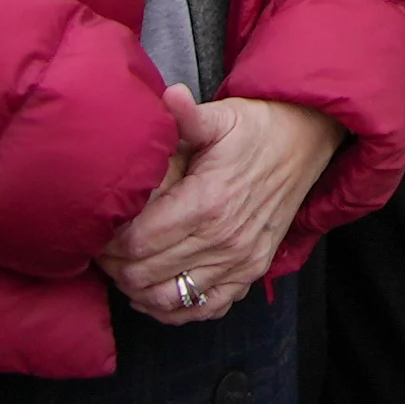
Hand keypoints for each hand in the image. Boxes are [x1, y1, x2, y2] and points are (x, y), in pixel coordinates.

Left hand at [102, 89, 346, 322]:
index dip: (107, 243)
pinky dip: (174, 308)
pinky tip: (155, 292)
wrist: (307, 142)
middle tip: (103, 251)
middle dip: (115, 267)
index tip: (97, 231)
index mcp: (209, 202)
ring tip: (125, 269)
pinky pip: (204, 309)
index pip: (137, 243)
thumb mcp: (222, 117)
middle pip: (145, 275)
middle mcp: (225, 239)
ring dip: (138, 290)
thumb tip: (169, 95)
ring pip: (170, 298)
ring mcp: (241, 260)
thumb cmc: (258, 128)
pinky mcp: (252, 271)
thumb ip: (188, 116)